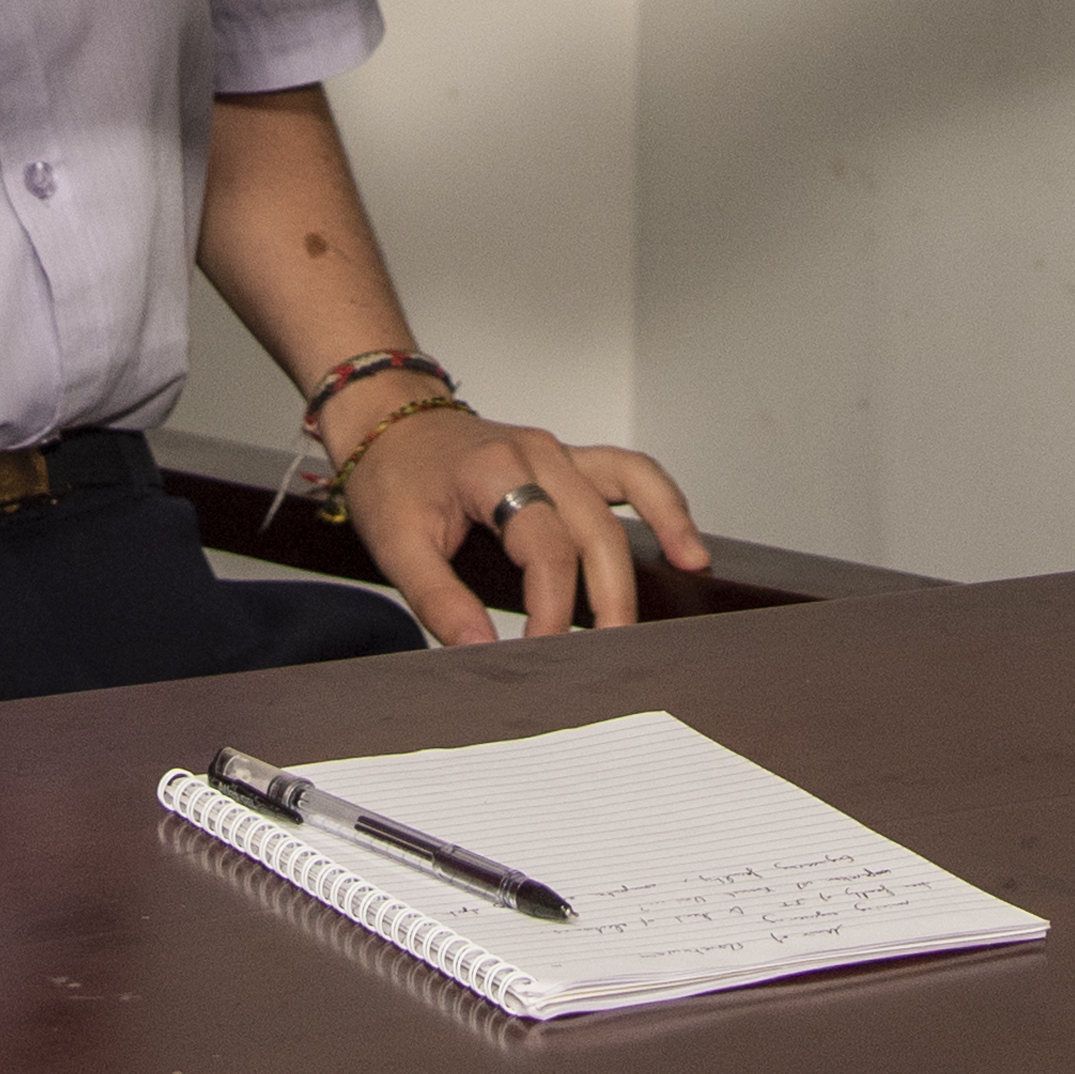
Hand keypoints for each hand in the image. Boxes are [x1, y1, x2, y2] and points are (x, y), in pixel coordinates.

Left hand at [333, 396, 710, 640]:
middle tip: (611, 655)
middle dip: (610, 598)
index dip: (553, 609)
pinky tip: (682, 543)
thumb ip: (440, 601)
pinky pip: (629, 472)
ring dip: (662, 532)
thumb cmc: (392, 474)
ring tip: (687, 575)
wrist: (387, 418)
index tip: (545, 653)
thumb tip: (479, 650)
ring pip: (628, 490)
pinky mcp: (568, 459)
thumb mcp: (397, 545)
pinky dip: (662, 502)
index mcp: (494, 471)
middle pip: (596, 530)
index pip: (545, 550)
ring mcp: (558, 453)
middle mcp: (536, 455)